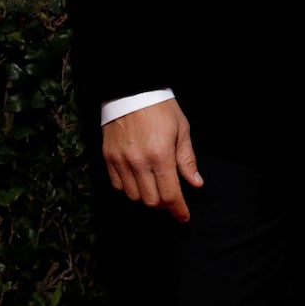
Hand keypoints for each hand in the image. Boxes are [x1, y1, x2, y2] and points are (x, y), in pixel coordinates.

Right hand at [102, 99, 202, 220]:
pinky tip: (137, 177)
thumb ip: (187, 159)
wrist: (131, 89)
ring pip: (133, 196)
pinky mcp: (108, 157)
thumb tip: (195, 183)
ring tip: (154, 184)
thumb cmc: (160, 107)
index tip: (184, 216)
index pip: (170, 194)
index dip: (178, 209)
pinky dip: (129, 187)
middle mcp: (139, 162)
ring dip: (146, 196)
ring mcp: (121, 161)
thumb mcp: (181, 128)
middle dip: (163, 203)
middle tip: (170, 196)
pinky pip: (118, 185)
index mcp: (160, 155)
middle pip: (151, 201)